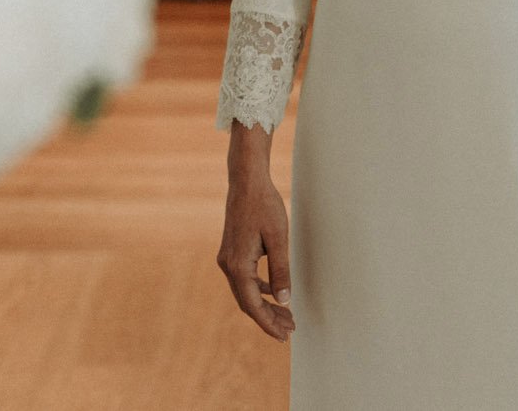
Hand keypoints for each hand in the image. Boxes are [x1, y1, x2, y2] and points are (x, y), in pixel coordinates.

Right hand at [218, 170, 295, 341]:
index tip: (284, 336)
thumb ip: (281, 271)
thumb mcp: (279, 239)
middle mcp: (228, 265)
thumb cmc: (264, 206)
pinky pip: (244, 279)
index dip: (269, 323)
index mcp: (238, 265)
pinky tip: (274, 293)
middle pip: (248, 302)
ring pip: (245, 292)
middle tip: (290, 330)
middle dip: (268, 318)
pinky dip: (259, 290)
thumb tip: (284, 301)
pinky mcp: (231, 252)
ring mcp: (227, 258)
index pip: (253, 305)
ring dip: (264, 305)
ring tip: (286, 315)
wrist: (246, 181)